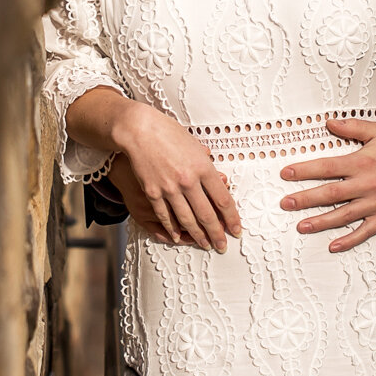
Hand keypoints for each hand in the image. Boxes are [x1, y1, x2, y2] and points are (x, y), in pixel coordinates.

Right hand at [112, 100, 242, 252]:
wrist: (138, 130)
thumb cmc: (168, 133)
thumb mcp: (195, 145)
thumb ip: (207, 165)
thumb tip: (220, 181)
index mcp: (203, 167)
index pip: (223, 200)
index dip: (232, 218)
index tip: (236, 230)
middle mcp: (188, 181)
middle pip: (207, 214)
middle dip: (217, 234)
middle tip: (223, 246)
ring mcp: (169, 188)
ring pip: (187, 219)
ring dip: (198, 236)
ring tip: (205, 245)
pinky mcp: (152, 192)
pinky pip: (166, 216)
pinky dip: (173, 228)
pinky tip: (179, 237)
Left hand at [279, 117, 375, 252]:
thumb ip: (353, 126)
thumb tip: (329, 123)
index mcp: (363, 162)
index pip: (327, 166)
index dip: (305, 170)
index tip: (286, 173)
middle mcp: (368, 184)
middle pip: (331, 193)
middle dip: (305, 199)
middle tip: (286, 203)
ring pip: (344, 215)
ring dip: (321, 222)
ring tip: (301, 226)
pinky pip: (365, 231)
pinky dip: (349, 240)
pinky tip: (334, 245)